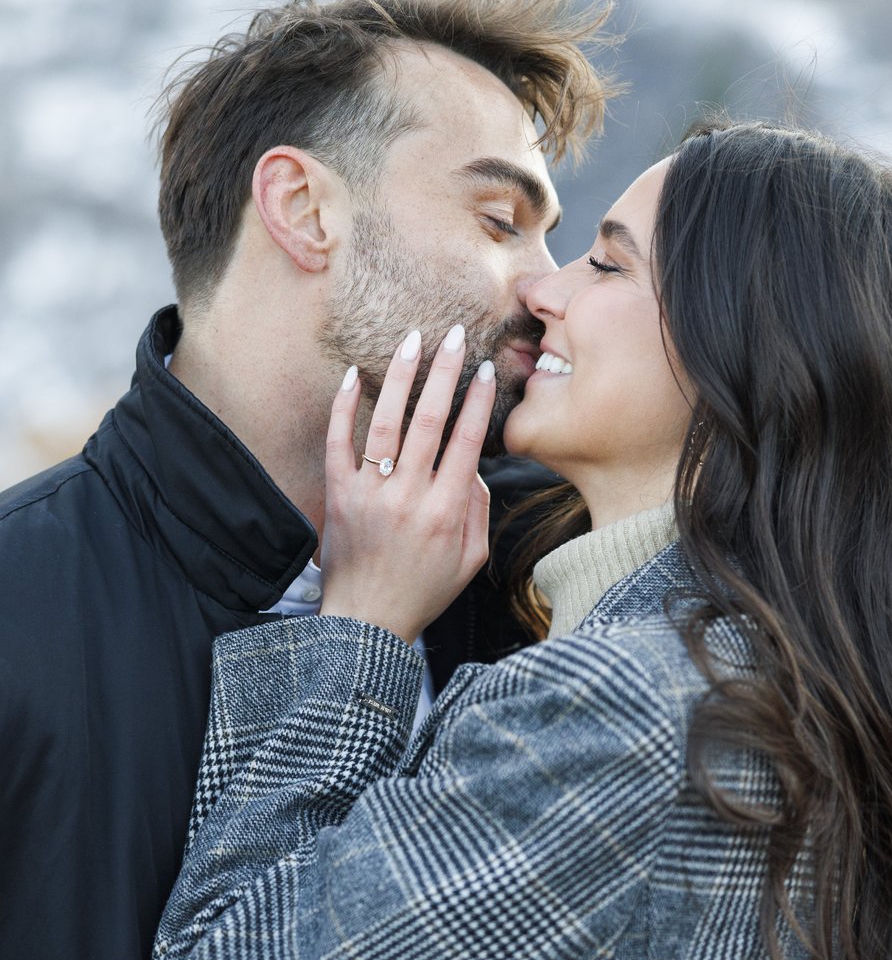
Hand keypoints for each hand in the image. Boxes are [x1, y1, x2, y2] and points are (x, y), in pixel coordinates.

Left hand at [319, 325, 496, 642]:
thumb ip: (477, 510)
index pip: (466, 442)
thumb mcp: (470, 560)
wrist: (366, 624)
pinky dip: (345, 408)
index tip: (484, 370)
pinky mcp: (339, 496)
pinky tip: (354, 375)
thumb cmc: (423, 591)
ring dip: (400, 378)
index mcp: (446, 512)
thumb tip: (472, 467)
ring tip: (412, 341)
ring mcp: (370, 494)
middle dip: (444, 372)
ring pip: (387, 424)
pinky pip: (339, 443)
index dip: (477, 402)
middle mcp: (409, 497)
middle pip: (430, 421)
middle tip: (454, 335)